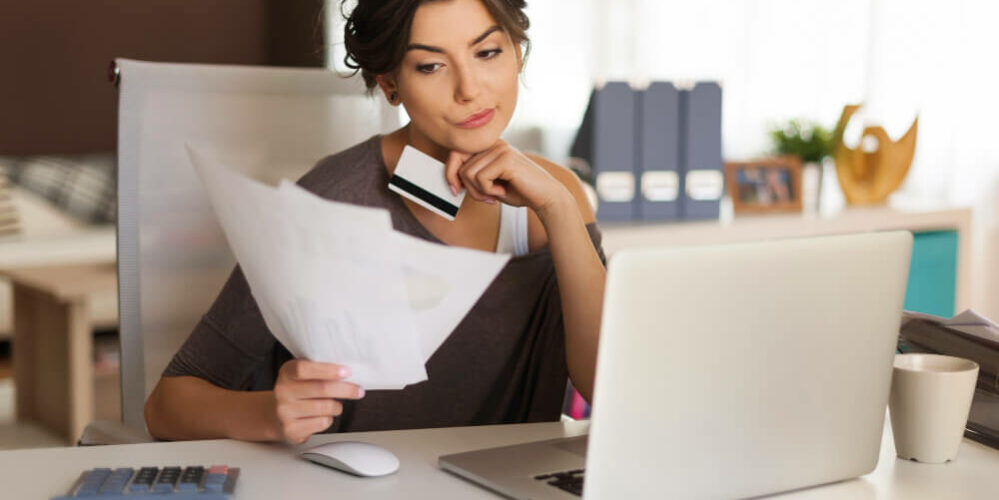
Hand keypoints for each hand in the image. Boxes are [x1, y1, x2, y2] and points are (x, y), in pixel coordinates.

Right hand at [272, 360, 364, 443]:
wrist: (276, 415)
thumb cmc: (298, 392)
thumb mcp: (303, 376)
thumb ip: (320, 371)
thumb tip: (348, 372)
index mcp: (287, 372)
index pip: (304, 369)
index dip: (328, 370)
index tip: (347, 372)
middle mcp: (283, 391)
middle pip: (322, 389)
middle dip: (346, 390)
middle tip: (358, 390)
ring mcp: (285, 411)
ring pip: (325, 407)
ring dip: (337, 406)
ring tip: (334, 405)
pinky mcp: (291, 429)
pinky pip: (322, 423)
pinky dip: (329, 419)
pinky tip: (322, 416)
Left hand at [444, 139, 569, 214]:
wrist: (546, 197)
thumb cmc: (520, 191)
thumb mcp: (490, 184)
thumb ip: (473, 178)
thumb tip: (451, 179)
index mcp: (490, 147)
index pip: (457, 153)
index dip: (450, 172)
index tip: (454, 190)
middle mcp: (494, 144)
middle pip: (460, 165)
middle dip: (467, 187)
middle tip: (484, 197)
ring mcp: (500, 149)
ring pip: (468, 173)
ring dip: (479, 191)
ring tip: (495, 195)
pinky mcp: (505, 158)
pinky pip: (481, 178)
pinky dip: (488, 191)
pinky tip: (503, 192)